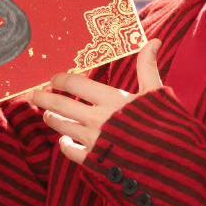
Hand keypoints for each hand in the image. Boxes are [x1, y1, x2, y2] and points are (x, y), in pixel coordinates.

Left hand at [30, 39, 162, 163]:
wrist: (171, 163)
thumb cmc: (165, 125)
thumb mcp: (156, 93)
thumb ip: (148, 67)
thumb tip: (154, 41)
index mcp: (111, 100)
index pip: (75, 84)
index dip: (60, 80)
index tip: (54, 79)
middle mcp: (97, 119)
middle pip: (60, 105)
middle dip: (44, 98)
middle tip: (35, 95)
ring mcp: (93, 141)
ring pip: (61, 126)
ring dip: (52, 119)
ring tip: (48, 115)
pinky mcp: (94, 161)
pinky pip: (70, 151)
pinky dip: (65, 144)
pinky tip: (65, 140)